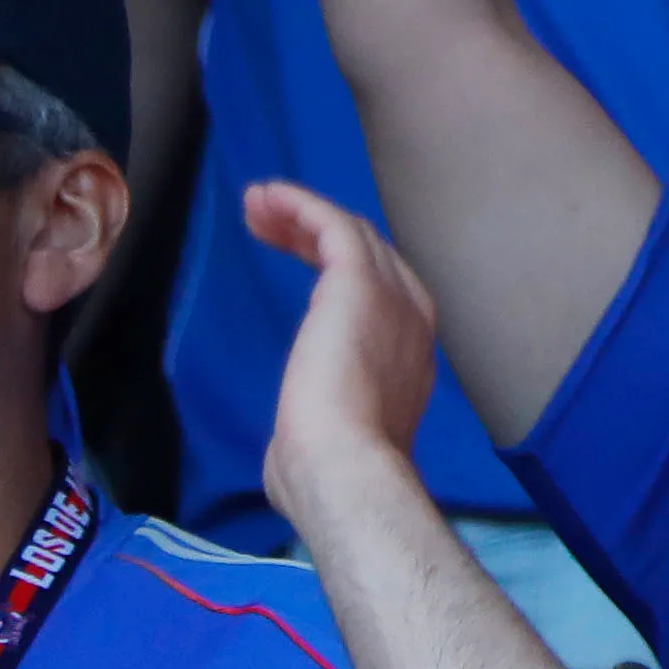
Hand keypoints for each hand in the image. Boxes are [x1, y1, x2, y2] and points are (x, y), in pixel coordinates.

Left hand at [243, 182, 447, 541]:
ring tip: (257, 204)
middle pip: (368, 252)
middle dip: (315, 233)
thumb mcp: (332, 437)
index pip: (377, 290)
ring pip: (350, 232)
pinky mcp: (359, 281)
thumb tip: (304, 433)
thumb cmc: (327, 469)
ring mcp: (391, 295)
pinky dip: (301, 205)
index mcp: (408, 353)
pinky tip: (267, 198)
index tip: (290, 257)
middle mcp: (411, 315)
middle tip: (267, 222)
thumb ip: (324, 417)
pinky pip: (332, 224)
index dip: (330, 266)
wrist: (342, 464)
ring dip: (302, 214)